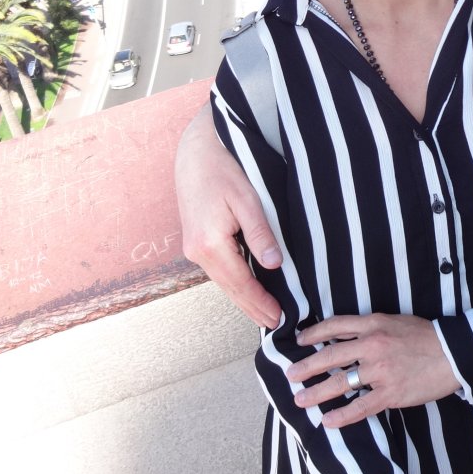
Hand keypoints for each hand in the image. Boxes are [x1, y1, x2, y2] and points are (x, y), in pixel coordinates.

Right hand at [176, 104, 282, 329]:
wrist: (196, 149)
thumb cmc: (223, 168)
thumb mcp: (247, 199)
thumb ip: (260, 234)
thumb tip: (274, 266)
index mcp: (209, 243)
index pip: (241, 284)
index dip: (260, 302)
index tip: (279, 318)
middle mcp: (196, 251)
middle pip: (229, 288)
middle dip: (252, 307)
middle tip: (275, 324)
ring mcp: (194, 247)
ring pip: (223, 281)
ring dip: (243, 297)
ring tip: (265, 312)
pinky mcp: (196, 240)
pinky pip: (219, 269)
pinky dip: (235, 282)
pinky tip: (248, 287)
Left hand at [288, 314, 460, 428]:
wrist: (455, 354)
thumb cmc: (427, 336)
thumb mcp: (396, 321)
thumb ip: (371, 328)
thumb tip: (347, 336)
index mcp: (374, 324)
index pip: (336, 326)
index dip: (314, 333)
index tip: (300, 341)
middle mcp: (373, 346)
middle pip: (331, 356)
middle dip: (307, 367)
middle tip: (290, 375)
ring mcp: (381, 371)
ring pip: (341, 382)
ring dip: (317, 393)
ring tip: (300, 400)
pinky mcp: (391, 393)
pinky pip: (361, 406)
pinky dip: (342, 415)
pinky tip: (328, 421)